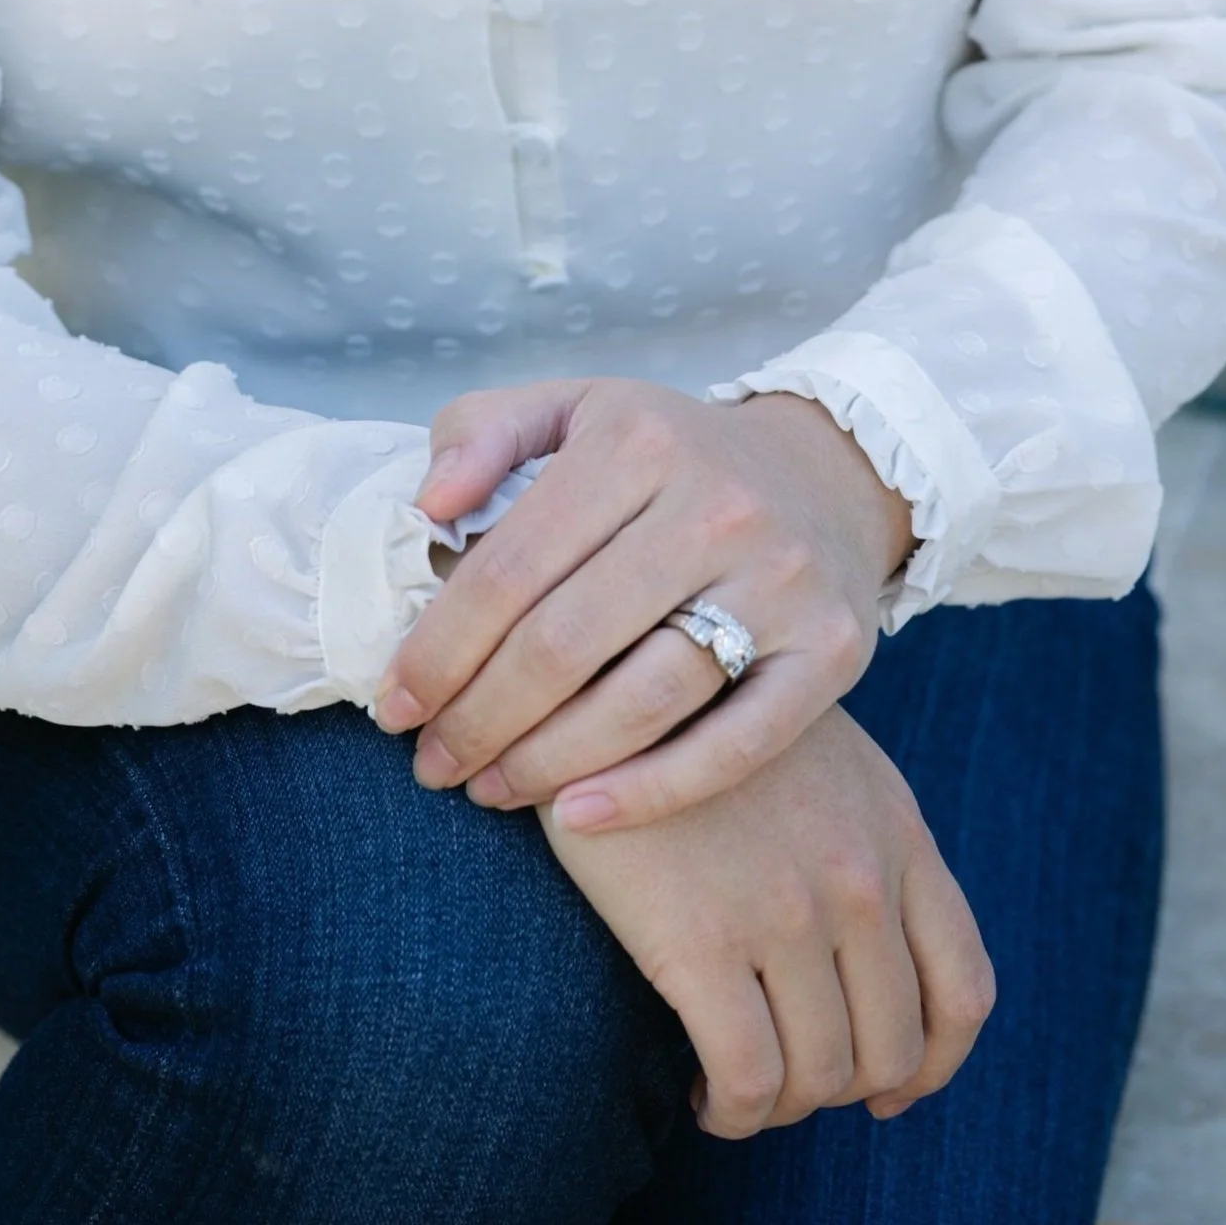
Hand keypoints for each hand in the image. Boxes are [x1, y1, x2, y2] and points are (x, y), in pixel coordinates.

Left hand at [377, 378, 912, 828]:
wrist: (825, 472)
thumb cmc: (667, 454)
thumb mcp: (575, 408)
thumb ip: (484, 431)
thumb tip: (429, 505)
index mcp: (636, 441)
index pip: (511, 565)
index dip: (439, 647)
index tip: (394, 704)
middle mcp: (716, 505)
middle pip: (566, 642)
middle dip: (479, 717)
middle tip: (432, 764)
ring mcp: (781, 581)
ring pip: (643, 700)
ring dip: (546, 763)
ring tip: (489, 789)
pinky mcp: (831, 652)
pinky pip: (734, 746)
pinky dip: (650, 793)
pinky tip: (575, 817)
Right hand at [540, 706, 993, 1136]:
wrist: (610, 670)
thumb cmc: (707, 718)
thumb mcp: (822, 756)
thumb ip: (864, 841)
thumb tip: (872, 956)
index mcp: (897, 832)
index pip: (964, 989)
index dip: (933, 1065)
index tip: (888, 1090)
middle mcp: (858, 878)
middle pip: (890, 1048)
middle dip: (840, 1089)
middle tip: (786, 1078)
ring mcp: (785, 911)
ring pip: (819, 1076)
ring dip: (780, 1106)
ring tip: (737, 1090)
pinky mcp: (701, 939)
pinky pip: (747, 1078)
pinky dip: (733, 1112)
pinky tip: (704, 1096)